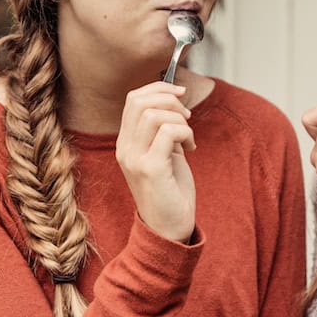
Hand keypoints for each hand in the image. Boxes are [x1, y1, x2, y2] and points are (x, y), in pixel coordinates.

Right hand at [116, 82, 195, 242]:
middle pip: (140, 101)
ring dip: (180, 119)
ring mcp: (135, 159)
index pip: (133, 99)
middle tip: (187, 117)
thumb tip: (175, 99)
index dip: (159, 88)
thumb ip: (163, 129)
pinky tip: (191, 148)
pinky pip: (169, 132)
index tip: (181, 94)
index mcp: (125, 142)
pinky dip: (185, 133)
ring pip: (154, 114)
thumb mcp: (164, 153)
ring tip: (189, 138)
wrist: (169, 229)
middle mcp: (124, 149)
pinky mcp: (150, 169)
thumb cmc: (171, 191)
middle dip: (170, 99)